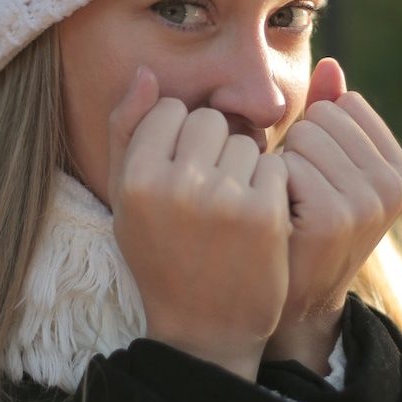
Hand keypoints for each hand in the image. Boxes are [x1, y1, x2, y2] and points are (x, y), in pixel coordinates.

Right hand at [107, 66, 291, 380]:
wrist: (205, 328)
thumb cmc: (162, 255)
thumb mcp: (127, 200)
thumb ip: (128, 132)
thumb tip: (147, 73)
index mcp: (135, 179)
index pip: (168, 110)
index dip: (179, 136)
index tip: (179, 172)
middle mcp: (174, 185)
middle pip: (208, 119)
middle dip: (213, 147)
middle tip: (208, 192)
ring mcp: (221, 199)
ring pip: (244, 139)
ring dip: (244, 165)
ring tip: (230, 207)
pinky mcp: (263, 213)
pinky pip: (273, 164)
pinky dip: (270, 186)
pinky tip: (255, 218)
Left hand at [265, 58, 401, 370]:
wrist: (289, 302)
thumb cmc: (301, 225)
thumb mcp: (326, 168)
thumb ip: (330, 116)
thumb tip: (329, 63)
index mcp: (401, 171)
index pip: (344, 104)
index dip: (315, 134)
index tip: (316, 179)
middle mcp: (395, 186)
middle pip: (323, 117)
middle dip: (298, 148)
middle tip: (297, 198)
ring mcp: (368, 203)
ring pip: (304, 136)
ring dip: (282, 166)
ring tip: (288, 207)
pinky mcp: (333, 217)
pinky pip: (288, 163)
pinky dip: (271, 185)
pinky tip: (278, 219)